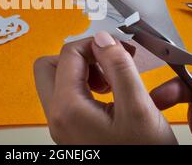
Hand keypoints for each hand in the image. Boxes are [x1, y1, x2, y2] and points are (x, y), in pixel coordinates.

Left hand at [34, 31, 176, 144]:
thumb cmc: (142, 154)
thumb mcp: (138, 108)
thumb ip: (118, 67)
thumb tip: (102, 38)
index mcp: (68, 108)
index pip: (68, 54)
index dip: (95, 44)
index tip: (120, 48)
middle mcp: (57, 116)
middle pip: (49, 66)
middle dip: (79, 57)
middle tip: (107, 62)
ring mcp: (62, 125)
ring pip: (57, 81)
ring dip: (81, 71)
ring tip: (112, 80)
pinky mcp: (71, 130)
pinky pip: (68, 97)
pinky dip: (85, 87)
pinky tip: (110, 95)